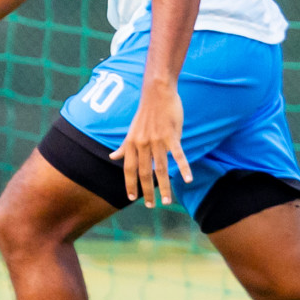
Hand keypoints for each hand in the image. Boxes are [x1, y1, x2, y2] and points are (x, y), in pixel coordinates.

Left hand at [109, 82, 191, 206]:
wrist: (157, 93)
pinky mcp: (171, 135)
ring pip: (161, 168)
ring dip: (164, 186)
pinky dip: (183, 167)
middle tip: (152, 206)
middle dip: (147, 191)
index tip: (131, 197)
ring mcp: (157, 141)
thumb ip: (124, 146)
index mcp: (132, 144)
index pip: (129, 169)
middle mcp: (142, 144)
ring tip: (167, 201)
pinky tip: (187, 179)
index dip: (129, 183)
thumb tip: (112, 156)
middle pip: (144, 173)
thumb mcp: (131, 131)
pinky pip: (178, 155)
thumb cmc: (145, 113)